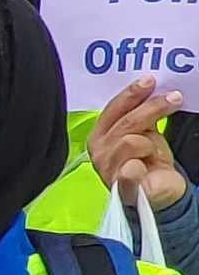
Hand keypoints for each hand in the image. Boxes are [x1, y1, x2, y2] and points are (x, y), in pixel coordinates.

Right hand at [90, 76, 188, 210]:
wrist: (156, 193)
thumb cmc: (148, 162)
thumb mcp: (144, 133)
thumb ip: (139, 115)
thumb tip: (149, 88)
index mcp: (100, 136)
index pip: (112, 109)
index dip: (130, 94)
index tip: (149, 81)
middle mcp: (99, 152)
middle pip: (125, 122)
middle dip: (151, 108)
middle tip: (174, 98)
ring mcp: (108, 170)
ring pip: (131, 141)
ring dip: (151, 144)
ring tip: (156, 153)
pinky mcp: (121, 187)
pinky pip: (129, 171)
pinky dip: (135, 168)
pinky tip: (139, 168)